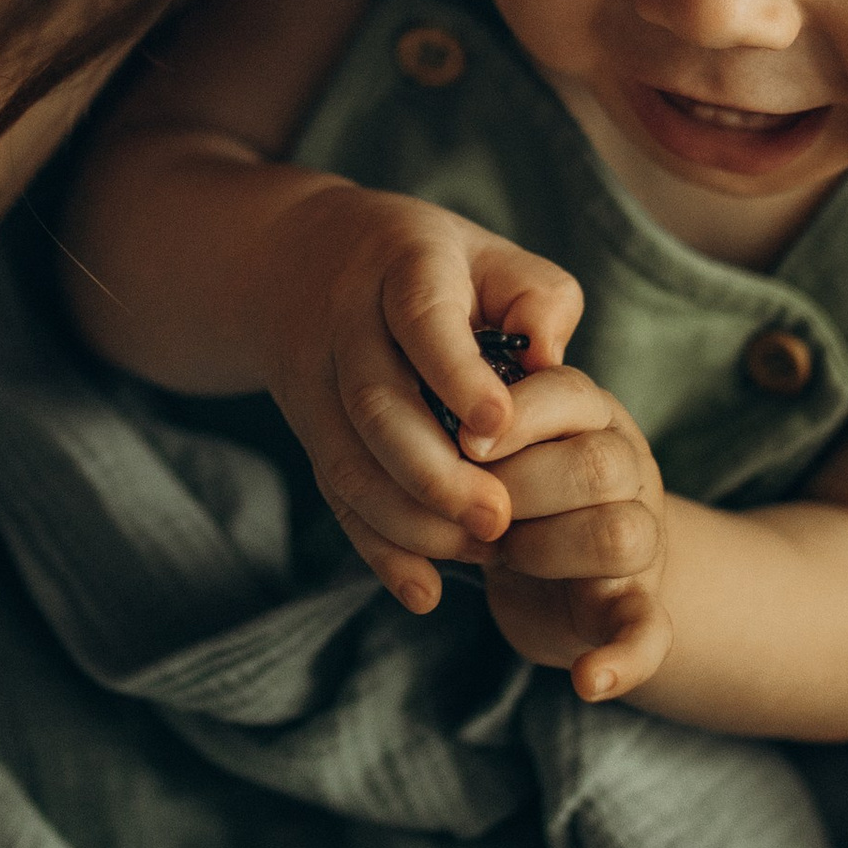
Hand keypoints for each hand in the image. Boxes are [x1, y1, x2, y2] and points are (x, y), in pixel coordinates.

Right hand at [264, 186, 582, 611]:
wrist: (296, 264)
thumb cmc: (433, 265)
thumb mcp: (491, 256)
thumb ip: (537, 300)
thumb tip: (551, 362)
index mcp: (402, 267)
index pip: (422, 321)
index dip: (456, 374)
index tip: (499, 425)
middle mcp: (345, 325)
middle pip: (376, 405)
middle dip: (436, 473)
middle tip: (500, 519)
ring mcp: (315, 382)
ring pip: (347, 462)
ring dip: (411, 521)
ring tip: (481, 551)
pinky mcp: (307, 432)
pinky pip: (334, 497)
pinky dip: (377, 549)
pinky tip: (424, 590)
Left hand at [476, 366, 674, 697]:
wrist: (552, 568)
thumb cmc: (508, 483)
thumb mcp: (495, 433)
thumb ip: (478, 402)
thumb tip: (454, 381)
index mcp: (588, 414)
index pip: (571, 394)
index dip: (515, 419)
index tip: (464, 443)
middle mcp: (626, 469)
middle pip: (598, 466)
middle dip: (517, 492)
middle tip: (474, 508)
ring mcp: (639, 540)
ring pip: (621, 536)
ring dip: (545, 552)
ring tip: (502, 556)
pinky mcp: (635, 606)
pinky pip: (647, 633)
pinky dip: (620, 660)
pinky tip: (587, 681)